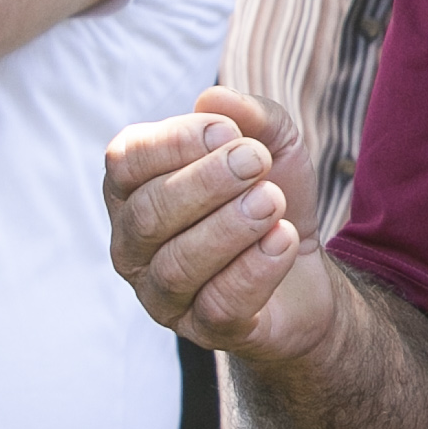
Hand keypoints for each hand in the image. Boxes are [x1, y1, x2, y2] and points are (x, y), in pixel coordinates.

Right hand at [104, 88, 336, 365]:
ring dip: (229, 227)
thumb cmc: (268, 193)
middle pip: (149, 214)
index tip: (228, 131)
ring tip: (272, 201)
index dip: (173, 143)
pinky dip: (254, 269)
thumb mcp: (272, 142)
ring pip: (178, 265)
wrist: (303, 265)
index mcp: (133, 190)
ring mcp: (161, 294)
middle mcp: (133, 245)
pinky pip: (218, 305)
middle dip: (206, 183)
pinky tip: (282, 240)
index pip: (125, 163)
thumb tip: (214, 97)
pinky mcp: (203, 331)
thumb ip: (250, 115)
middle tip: (256, 162)